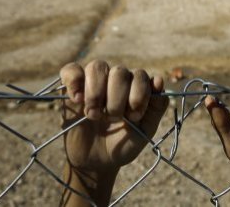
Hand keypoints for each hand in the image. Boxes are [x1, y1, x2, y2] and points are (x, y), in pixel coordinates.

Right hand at [59, 60, 168, 205]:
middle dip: (117, 98)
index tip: (134, 117)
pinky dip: (74, 81)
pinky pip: (71, 70)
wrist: (95, 163)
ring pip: (97, 67)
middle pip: (119, 71)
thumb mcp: (143, 132)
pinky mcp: (71, 87)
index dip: (138, 94)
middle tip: (113, 119)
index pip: (140, 75)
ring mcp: (93, 82)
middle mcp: (115, 80)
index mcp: (135, 88)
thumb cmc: (122, 145)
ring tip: (94, 115)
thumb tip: (159, 81)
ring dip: (96, 92)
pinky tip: (77, 100)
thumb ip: (155, 109)